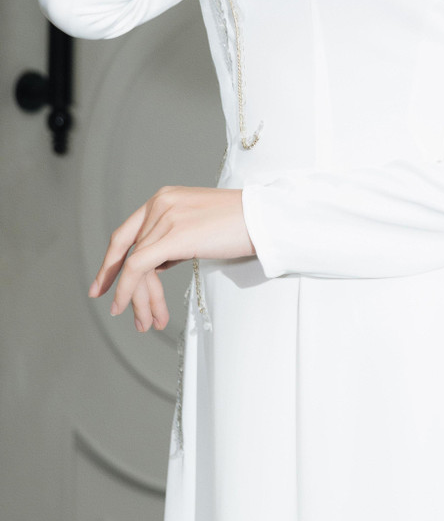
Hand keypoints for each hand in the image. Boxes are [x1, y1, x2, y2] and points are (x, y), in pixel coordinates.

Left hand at [88, 186, 255, 331]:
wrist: (265, 218)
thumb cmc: (240, 224)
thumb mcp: (198, 225)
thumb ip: (173, 237)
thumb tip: (158, 263)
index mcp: (164, 197)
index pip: (127, 233)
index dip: (111, 261)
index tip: (102, 285)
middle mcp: (160, 203)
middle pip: (129, 251)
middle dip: (121, 285)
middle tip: (119, 311)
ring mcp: (165, 216)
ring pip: (135, 264)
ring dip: (138, 299)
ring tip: (146, 323)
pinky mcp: (173, 235)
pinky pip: (139, 268)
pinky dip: (130, 291)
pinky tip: (134, 310)